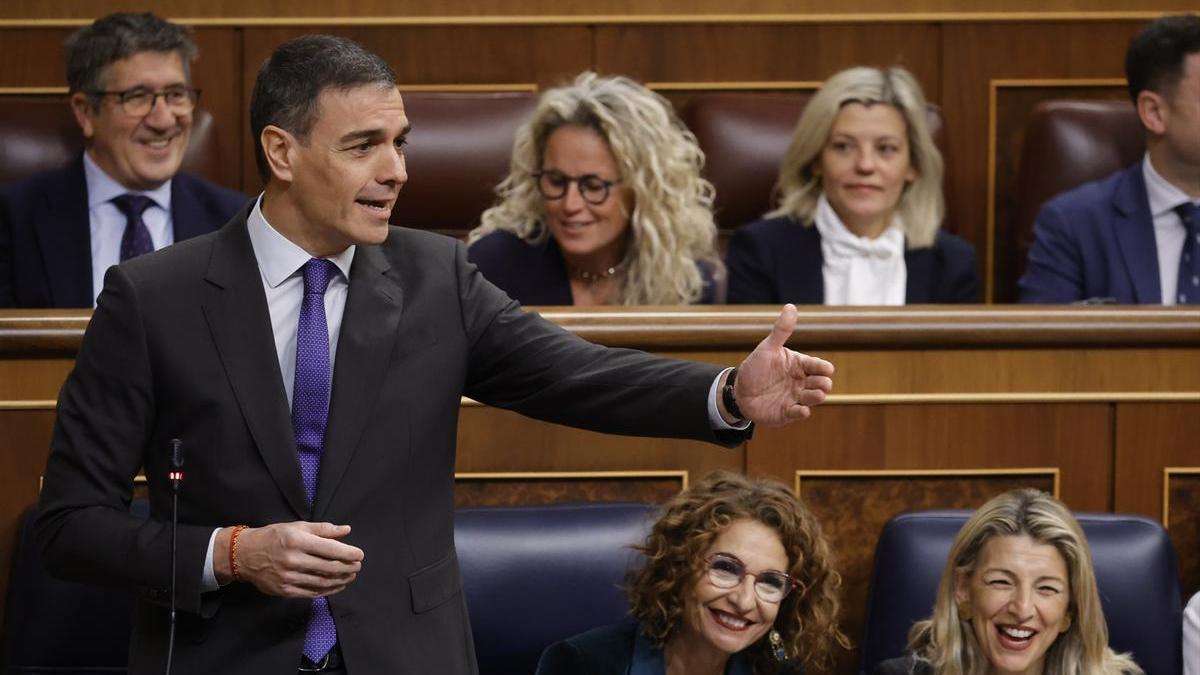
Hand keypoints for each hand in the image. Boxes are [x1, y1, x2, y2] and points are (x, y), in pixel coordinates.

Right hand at [216, 521, 363, 597]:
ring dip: (341, 580)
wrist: (244, 555)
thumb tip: (346, 530)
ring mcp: (289, 577)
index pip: (331, 549)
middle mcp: (293, 560)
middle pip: (329, 567)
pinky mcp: (285, 590)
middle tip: (357, 566)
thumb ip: (323, 529)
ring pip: (322, 582)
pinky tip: (336, 586)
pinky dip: (327, 590)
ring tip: (350, 576)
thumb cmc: (273, 537)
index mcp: (298, 541)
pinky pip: (311, 592)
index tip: (360, 554)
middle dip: (348, 568)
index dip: (349, 553)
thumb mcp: (296, 527)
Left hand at [733, 304, 833, 426]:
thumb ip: (781, 331)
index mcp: (799, 366)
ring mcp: (796, 398)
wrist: (739, 391)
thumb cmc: (756, 368)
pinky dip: (802, 412)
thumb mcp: (767, 348)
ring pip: (814, 398)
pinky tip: (802, 410)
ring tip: (817, 394)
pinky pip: (799, 414)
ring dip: (817, 397)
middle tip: (821, 384)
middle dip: (824, 384)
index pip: (818, 366)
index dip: (823, 368)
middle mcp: (801, 382)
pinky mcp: (787, 413)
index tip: (826, 369)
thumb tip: (790, 306)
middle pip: (821, 383)